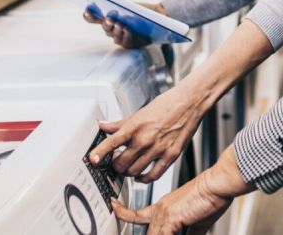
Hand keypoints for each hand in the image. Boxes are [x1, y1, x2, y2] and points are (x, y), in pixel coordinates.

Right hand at [83, 1, 165, 48]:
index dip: (89, 16)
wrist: (159, 17)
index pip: (94, 18)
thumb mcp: (128, 5)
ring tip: (120, 25)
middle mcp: (112, 28)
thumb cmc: (141, 10)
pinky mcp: (130, 43)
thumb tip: (105, 5)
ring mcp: (120, 37)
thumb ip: (116, 4)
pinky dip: (126, 36)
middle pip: (105, 27)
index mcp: (109, 18)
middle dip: (107, 23)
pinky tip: (127, 31)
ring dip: (116, 30)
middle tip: (110, 19)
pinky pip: (124, 42)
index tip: (87, 11)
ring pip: (114, 36)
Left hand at [90, 84, 204, 182]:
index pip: (111, 143)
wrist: (189, 102)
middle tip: (118, 161)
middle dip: (116, 165)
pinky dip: (144, 179)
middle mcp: (144, 139)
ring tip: (130, 166)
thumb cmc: (167, 105)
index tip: (92, 160)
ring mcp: (158, 149)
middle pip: (121, 164)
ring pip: (134, 172)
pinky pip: (153, 175)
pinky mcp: (170, 155)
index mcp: (134, 127)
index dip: (99, 153)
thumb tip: (103, 126)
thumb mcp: (140, 112)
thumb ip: (120, 123)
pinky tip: (142, 175)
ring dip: (129, 172)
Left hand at [112, 147, 251, 234]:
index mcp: (163, 207)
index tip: (113, 207)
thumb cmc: (211, 197)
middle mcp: (159, 209)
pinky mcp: (169, 217)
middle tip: (173, 226)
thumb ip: (188, 232)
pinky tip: (179, 234)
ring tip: (179, 228)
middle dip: (145, 230)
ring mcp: (163, 213)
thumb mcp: (197, 221)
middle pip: (142, 229)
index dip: (122, 213)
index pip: (135, 214)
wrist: (217, 184)